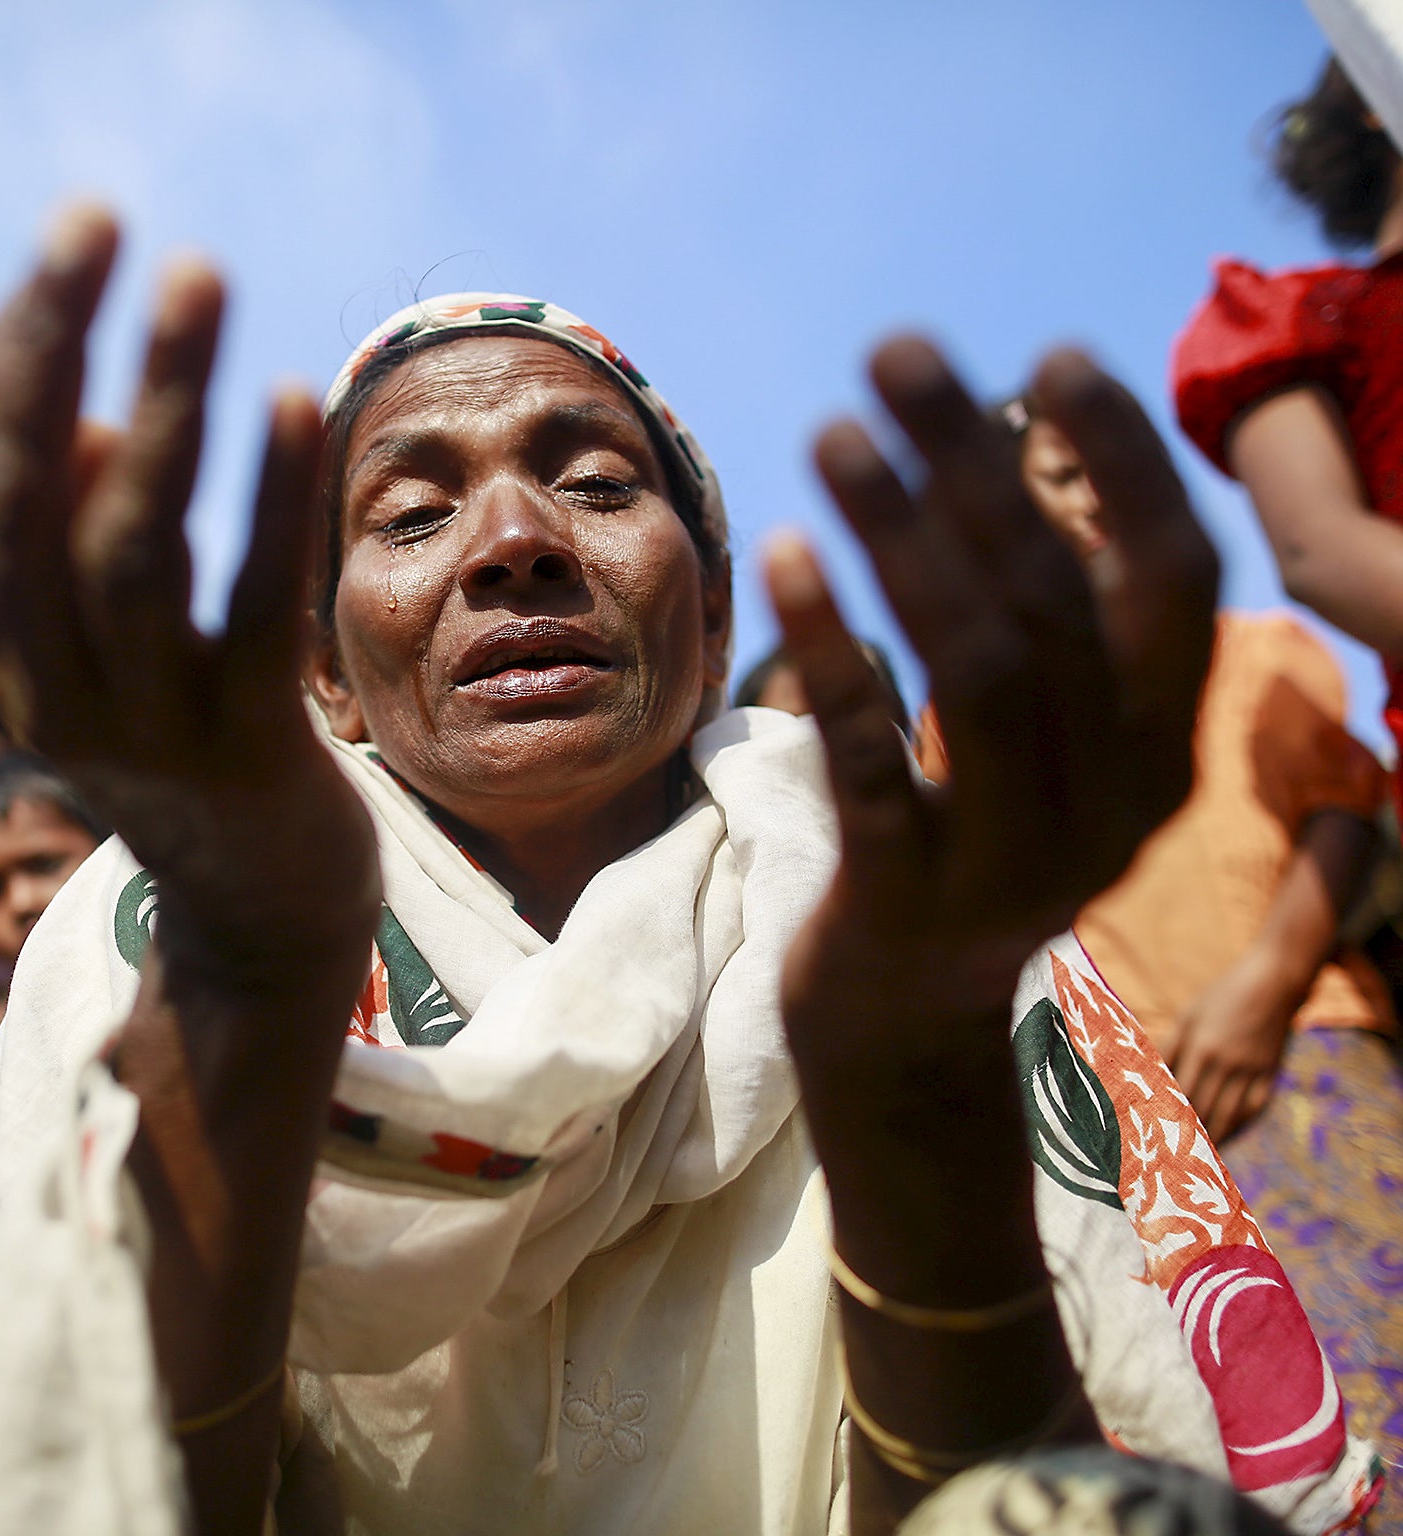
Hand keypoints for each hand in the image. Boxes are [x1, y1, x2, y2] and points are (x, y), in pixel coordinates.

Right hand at [0, 204, 375, 973]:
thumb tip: (93, 416)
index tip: (69, 247)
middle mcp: (47, 692)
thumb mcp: (116, 649)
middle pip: (22, 499)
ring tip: (198, 276)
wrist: (263, 922)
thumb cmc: (193, 748)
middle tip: (101, 221)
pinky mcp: (248, 753)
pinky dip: (269, 499)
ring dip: (164, 400)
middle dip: (51, 346)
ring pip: (131, 548)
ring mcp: (144, 730)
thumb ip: (86, 538)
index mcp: (1, 652)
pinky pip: (252, 609)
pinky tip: (288, 400)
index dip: (0, 358)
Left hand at [773, 341, 1216, 1056]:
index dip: (1125, 461)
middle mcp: (1111, 800)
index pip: (1177, 576)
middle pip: (1058, 596)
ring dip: (901, 534)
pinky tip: (788, 551)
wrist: (903, 1020)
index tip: (1054, 354)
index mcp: (1159, 747)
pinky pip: (871, 754)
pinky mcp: (906, 891)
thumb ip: (1046, 626)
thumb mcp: (1038, 744)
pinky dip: (831, 646)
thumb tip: (993, 449)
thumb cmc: (959, 839)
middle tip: (896, 352)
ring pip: (977, 665)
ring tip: (832, 431)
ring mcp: (1013, 856)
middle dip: (977, 462)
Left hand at [1167, 953, 1294, 1140]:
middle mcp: (1227, 1064)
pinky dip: (1240, 1126)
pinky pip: (1255, 1109)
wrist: (1274, 983)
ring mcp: (1253, 1071)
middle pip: (1204, 1109)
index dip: (1166, 1115)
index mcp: (1202, 1048)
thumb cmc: (1222, 997)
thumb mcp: (1189, 1016)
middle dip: (1187, 1135)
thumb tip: (1148, 1075)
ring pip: (1230, 1115)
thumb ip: (1169, 1046)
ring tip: (1197, 1158)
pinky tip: (1228, 1137)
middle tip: (1169, 1156)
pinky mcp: (1271, 1074)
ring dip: (1214, 1139)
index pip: (1179, 1093)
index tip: (1152, 1134)